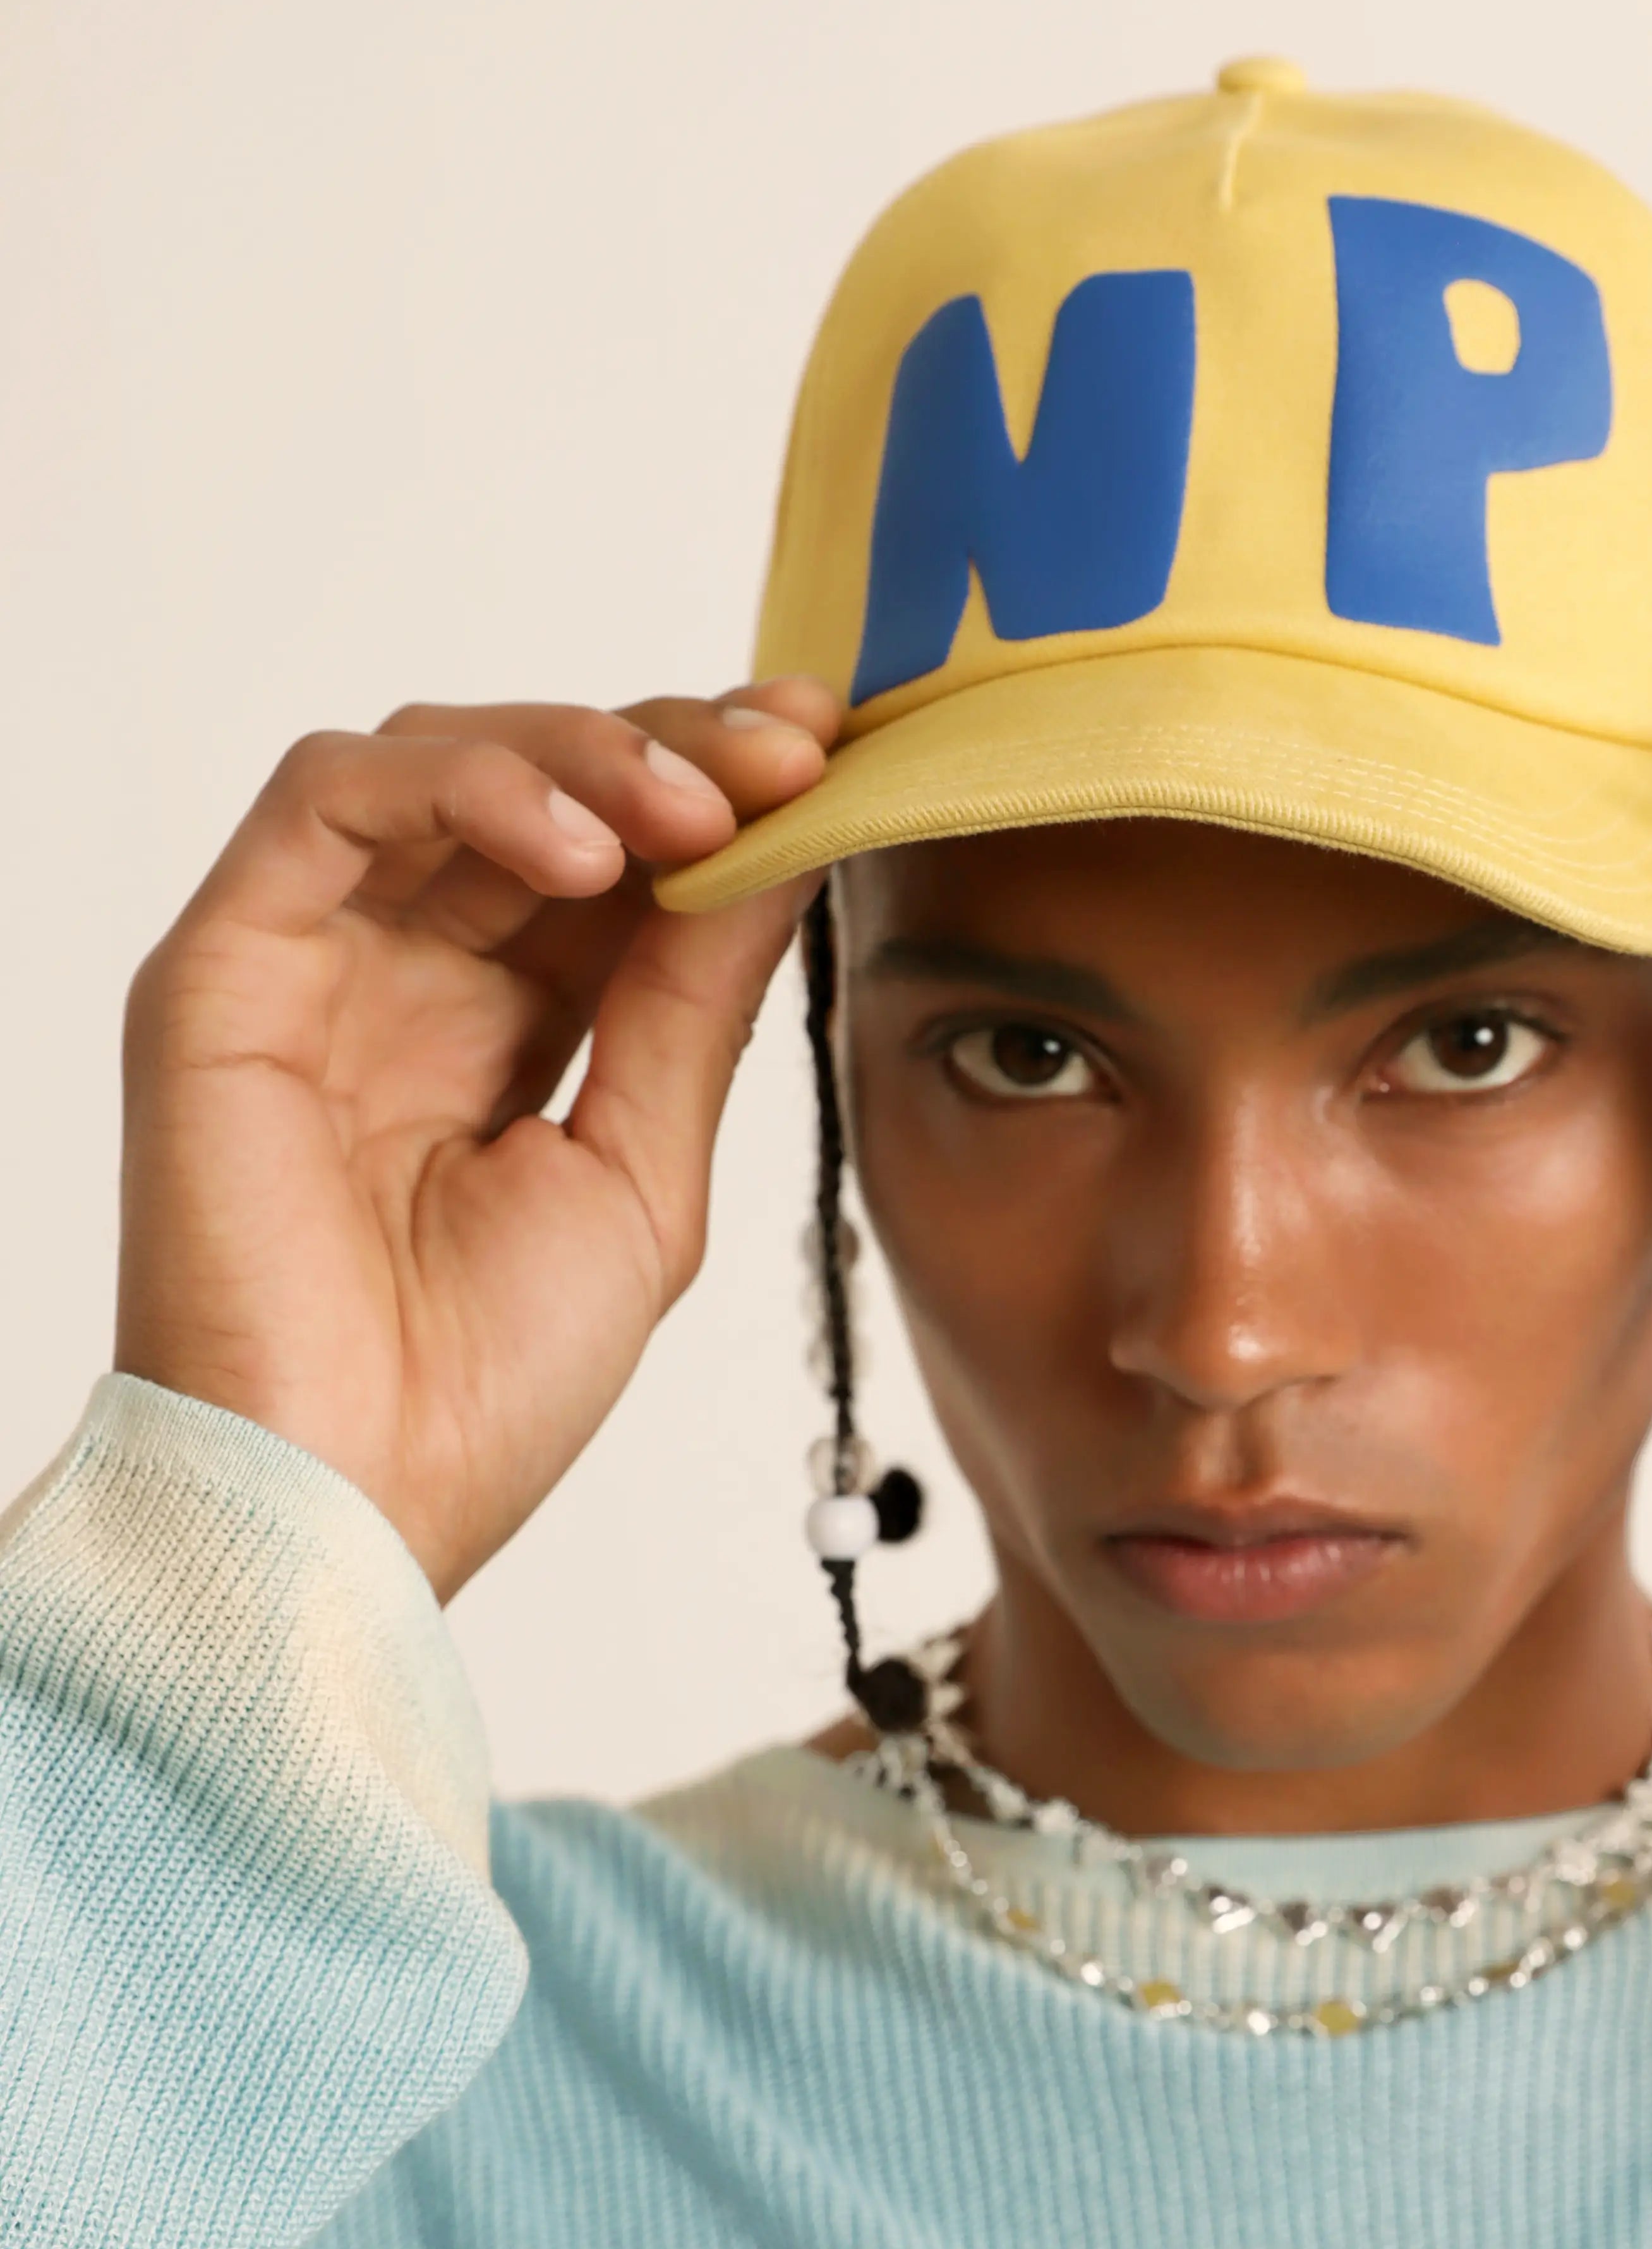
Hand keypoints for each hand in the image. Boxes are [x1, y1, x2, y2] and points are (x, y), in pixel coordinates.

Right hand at [116, 679, 841, 1598]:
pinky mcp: (224, 963)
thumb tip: (790, 846)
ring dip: (584, 752)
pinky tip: (580, 847)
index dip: (719, 787)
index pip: (614, 855)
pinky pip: (326, 799)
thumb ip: (696, 1002)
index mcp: (505, 1030)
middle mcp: (404, 976)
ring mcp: (312, 962)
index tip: (831, 751)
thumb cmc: (489, 1382)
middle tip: (788, 753)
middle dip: (676, 749)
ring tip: (695, 809)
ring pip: (437, 758)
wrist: (358, 1499)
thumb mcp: (642, 1167)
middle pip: (539, 788)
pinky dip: (463, 784)